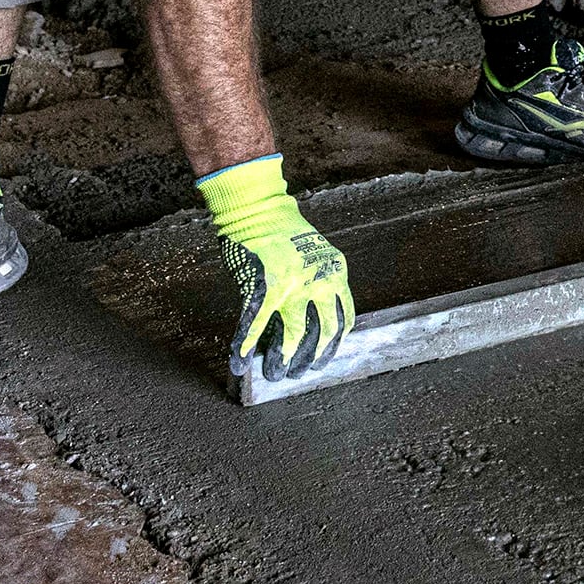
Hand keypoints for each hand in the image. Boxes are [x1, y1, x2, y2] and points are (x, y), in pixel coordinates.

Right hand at [197, 154, 353, 382]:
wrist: (259, 209)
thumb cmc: (285, 234)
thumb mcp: (316, 256)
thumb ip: (319, 284)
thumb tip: (312, 323)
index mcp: (336, 274)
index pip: (343, 319)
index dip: (332, 345)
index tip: (321, 359)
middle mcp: (319, 281)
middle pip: (322, 333)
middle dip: (309, 359)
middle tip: (297, 374)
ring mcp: (291, 285)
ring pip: (292, 335)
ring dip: (281, 360)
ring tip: (273, 374)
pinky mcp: (264, 285)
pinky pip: (255, 324)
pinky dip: (245, 346)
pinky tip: (240, 362)